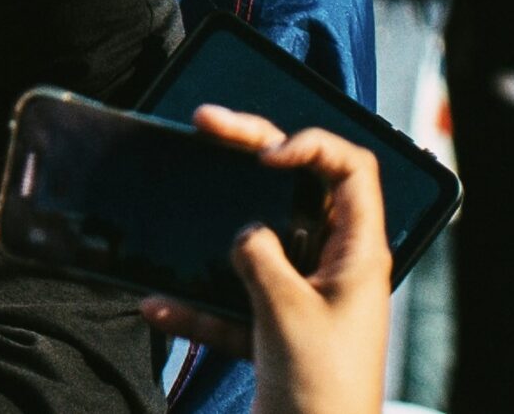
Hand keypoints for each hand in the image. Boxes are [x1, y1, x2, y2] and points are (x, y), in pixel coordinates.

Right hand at [140, 108, 388, 413]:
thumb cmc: (321, 388)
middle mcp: (332, 266)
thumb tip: (245, 234)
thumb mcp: (288, 311)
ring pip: (254, 242)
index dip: (310, 145)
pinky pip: (228, 298)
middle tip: (204, 125)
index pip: (349, 170)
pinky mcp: (271, 328)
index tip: (263, 155)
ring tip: (171, 202)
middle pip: (296, 189)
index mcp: (356, 255)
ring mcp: (301, 296)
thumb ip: (261, 257)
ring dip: (210, 231)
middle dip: (249, 151)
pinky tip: (157, 306)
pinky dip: (193, 302)